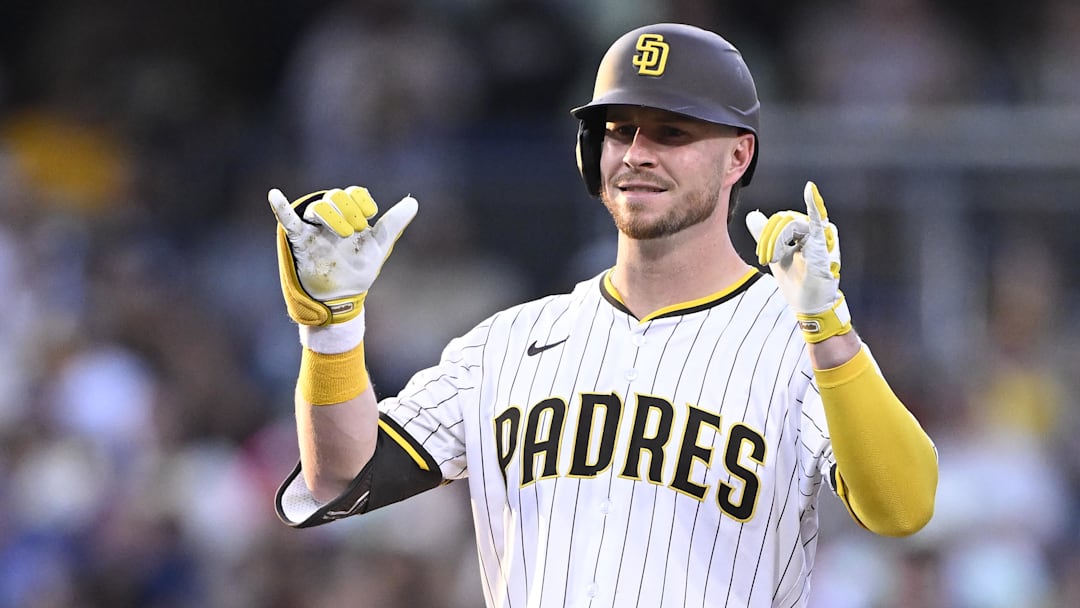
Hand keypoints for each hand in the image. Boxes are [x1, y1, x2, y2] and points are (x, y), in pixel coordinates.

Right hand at [269, 186, 417, 325]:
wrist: (342, 296)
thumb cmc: (359, 267)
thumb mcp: (379, 245)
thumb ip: (394, 223)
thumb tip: (413, 201)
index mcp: (350, 215)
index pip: (354, 194)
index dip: (361, 201)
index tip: (371, 215)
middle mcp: (331, 218)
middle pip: (335, 198)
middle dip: (348, 211)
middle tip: (356, 230)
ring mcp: (315, 228)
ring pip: (318, 208)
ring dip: (331, 216)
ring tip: (343, 234)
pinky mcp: (301, 241)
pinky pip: (289, 221)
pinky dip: (281, 208)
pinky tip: (275, 195)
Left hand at [745, 181, 850, 342]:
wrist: (809, 306)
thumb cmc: (798, 283)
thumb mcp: (776, 255)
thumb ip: (766, 235)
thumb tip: (752, 215)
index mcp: (802, 232)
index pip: (778, 220)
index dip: (766, 236)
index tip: (761, 257)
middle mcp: (812, 231)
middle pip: (782, 219)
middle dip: (768, 239)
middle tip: (765, 259)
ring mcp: (818, 236)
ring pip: (788, 222)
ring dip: (775, 240)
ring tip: (774, 259)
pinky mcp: (821, 245)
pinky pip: (816, 221)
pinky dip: (814, 204)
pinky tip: (810, 189)